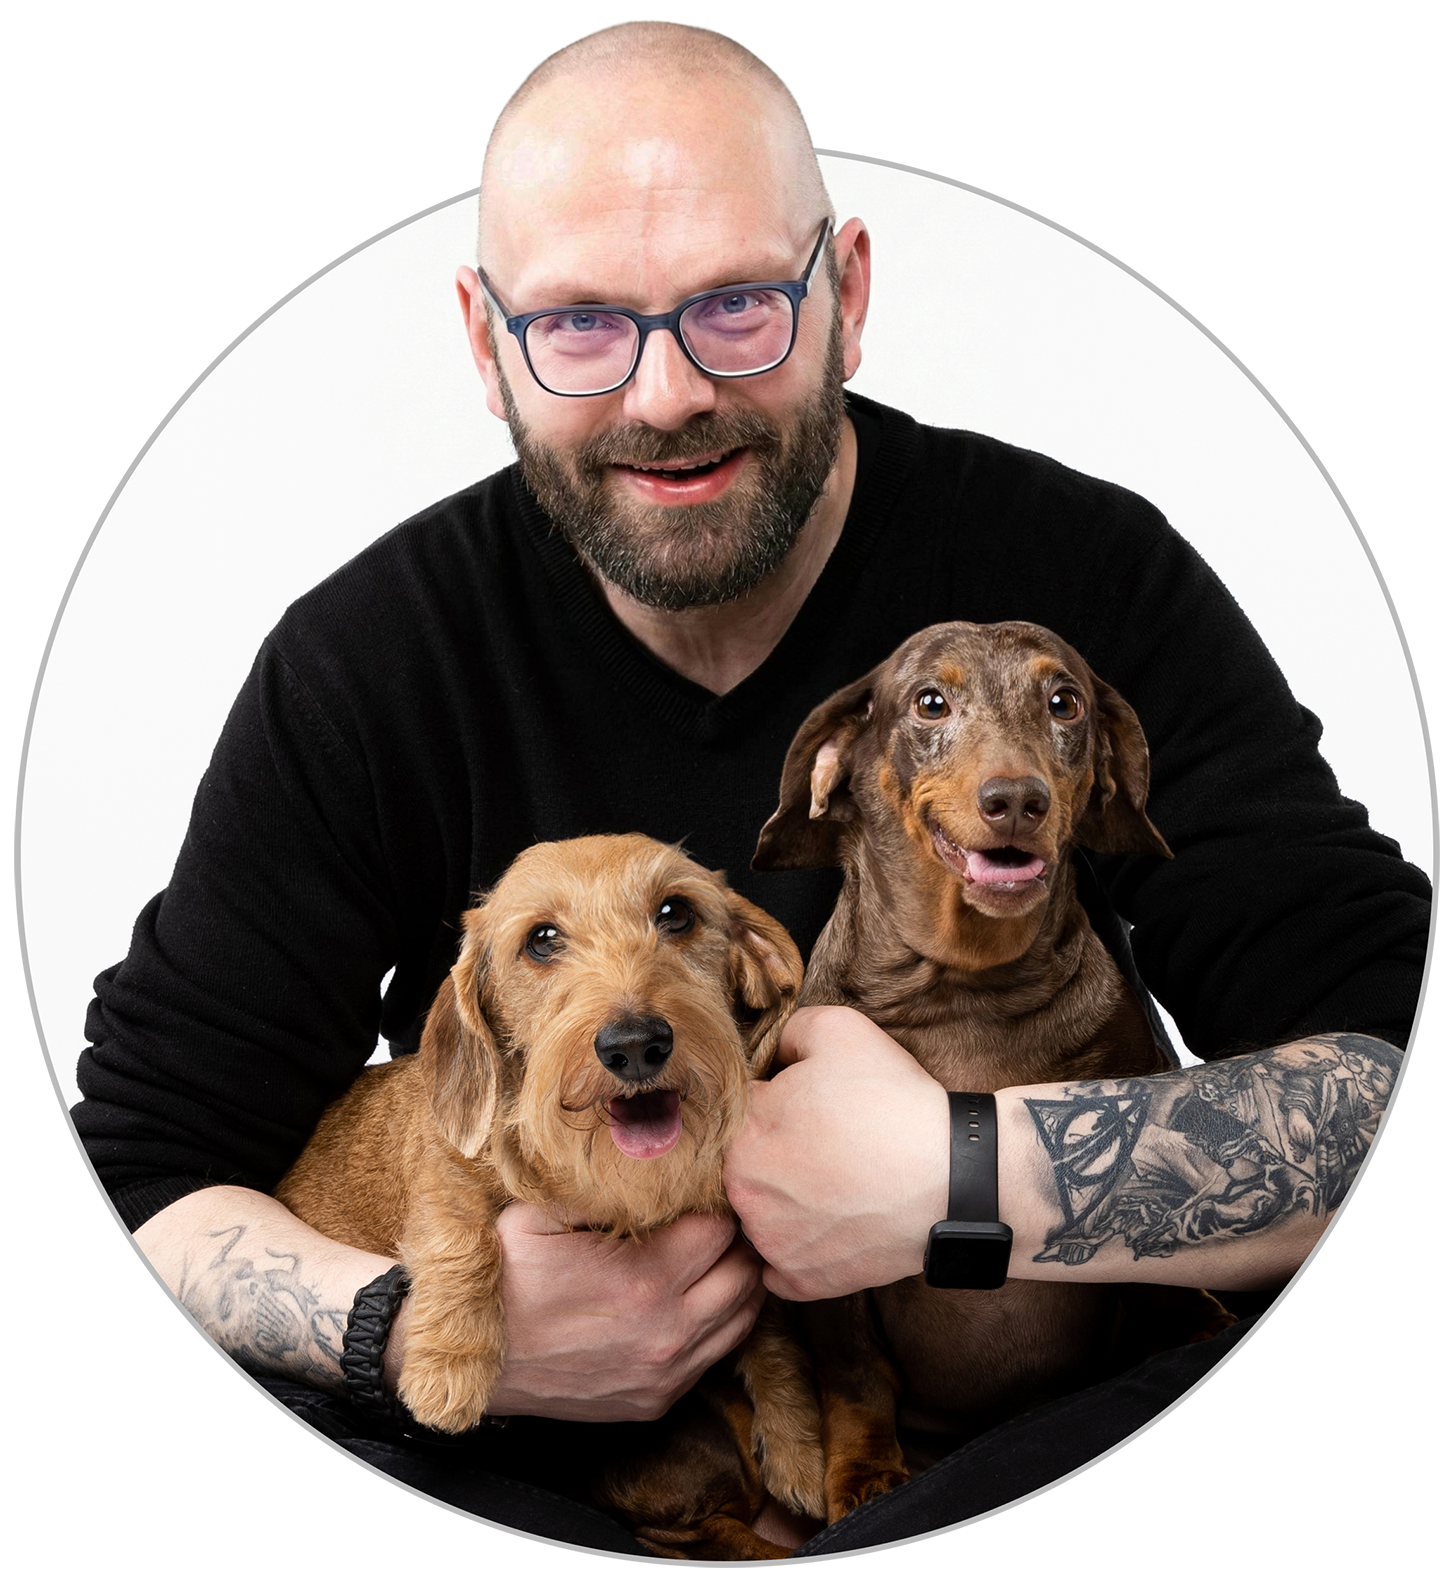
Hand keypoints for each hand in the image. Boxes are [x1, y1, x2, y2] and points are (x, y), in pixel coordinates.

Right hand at [403, 1203, 763, 1421]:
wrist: (475, 1362)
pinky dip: (719, 1325)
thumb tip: (638, 1148)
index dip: (714, 1203)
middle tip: (715, 1221)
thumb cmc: (505, 1281)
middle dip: (735, 1241)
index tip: (700, 1193)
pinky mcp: (657, 1400)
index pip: (721, 1228)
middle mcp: (667, 1329)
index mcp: (645, 1277)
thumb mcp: (538, 1214)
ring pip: (742, 1317)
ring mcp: (665, 1371)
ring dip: (736, 1283)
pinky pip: (716, 1356)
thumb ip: (596, 1187)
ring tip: (714, 1258)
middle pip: (744, 1272)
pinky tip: (697, 1301)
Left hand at [723, 1005, 949, 1299]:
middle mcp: (744, 1193)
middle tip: (830, 1144)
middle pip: (750, 1163)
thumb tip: (776, 1053)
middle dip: (780, 1150)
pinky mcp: (801, 1280)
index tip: (817, 1103)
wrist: (952, 1179)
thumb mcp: (838, 1029)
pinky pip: (782, 1265)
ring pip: (763, 1214)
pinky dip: (802, 1249)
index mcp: (743, 1132)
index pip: (748, 1108)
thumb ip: (790, 1032)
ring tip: (839, 1185)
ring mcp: (772, 1242)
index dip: (783, 1098)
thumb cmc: (892, 1102)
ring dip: (787, 1201)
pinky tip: (832, 1225)